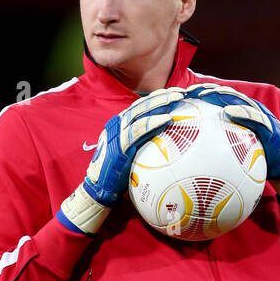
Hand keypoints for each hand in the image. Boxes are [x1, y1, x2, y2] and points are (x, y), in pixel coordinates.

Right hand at [58, 88, 186, 234]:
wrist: (99, 189)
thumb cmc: (117, 175)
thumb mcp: (132, 154)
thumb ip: (143, 144)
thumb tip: (165, 142)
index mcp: (121, 124)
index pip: (141, 106)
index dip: (158, 98)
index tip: (175, 93)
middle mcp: (118, 124)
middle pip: (143, 105)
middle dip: (162, 96)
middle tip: (180, 91)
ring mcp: (118, 133)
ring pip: (141, 112)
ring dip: (160, 104)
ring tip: (176, 98)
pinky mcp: (120, 144)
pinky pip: (139, 130)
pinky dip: (154, 123)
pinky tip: (167, 118)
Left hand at [182, 83, 279, 203]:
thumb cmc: (259, 166)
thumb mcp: (235, 160)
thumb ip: (218, 156)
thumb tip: (191, 169)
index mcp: (239, 118)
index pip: (216, 102)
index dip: (200, 97)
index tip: (180, 97)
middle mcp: (248, 112)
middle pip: (224, 95)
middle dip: (206, 90)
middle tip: (188, 91)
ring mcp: (260, 116)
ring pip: (237, 99)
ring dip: (220, 95)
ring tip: (204, 94)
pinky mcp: (270, 125)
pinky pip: (254, 116)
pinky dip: (241, 112)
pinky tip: (227, 111)